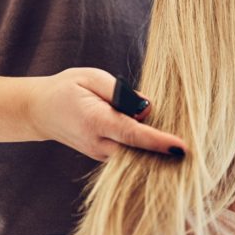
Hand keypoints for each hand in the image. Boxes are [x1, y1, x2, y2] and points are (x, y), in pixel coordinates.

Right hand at [25, 67, 186, 161]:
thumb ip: (121, 92)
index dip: (159, 141)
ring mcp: (99, 154)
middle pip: (138, 153)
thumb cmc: (67, 89)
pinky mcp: (103, 157)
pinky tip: (161, 142)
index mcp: (95, 121)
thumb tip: (148, 108)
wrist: (39, 111)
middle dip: (164, 152)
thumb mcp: (91, 77)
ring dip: (156, 152)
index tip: (181, 147)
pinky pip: (129, 156)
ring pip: (135, 157)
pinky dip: (145, 151)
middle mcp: (98, 143)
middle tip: (194, 147)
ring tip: (179, 142)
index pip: (133, 134)